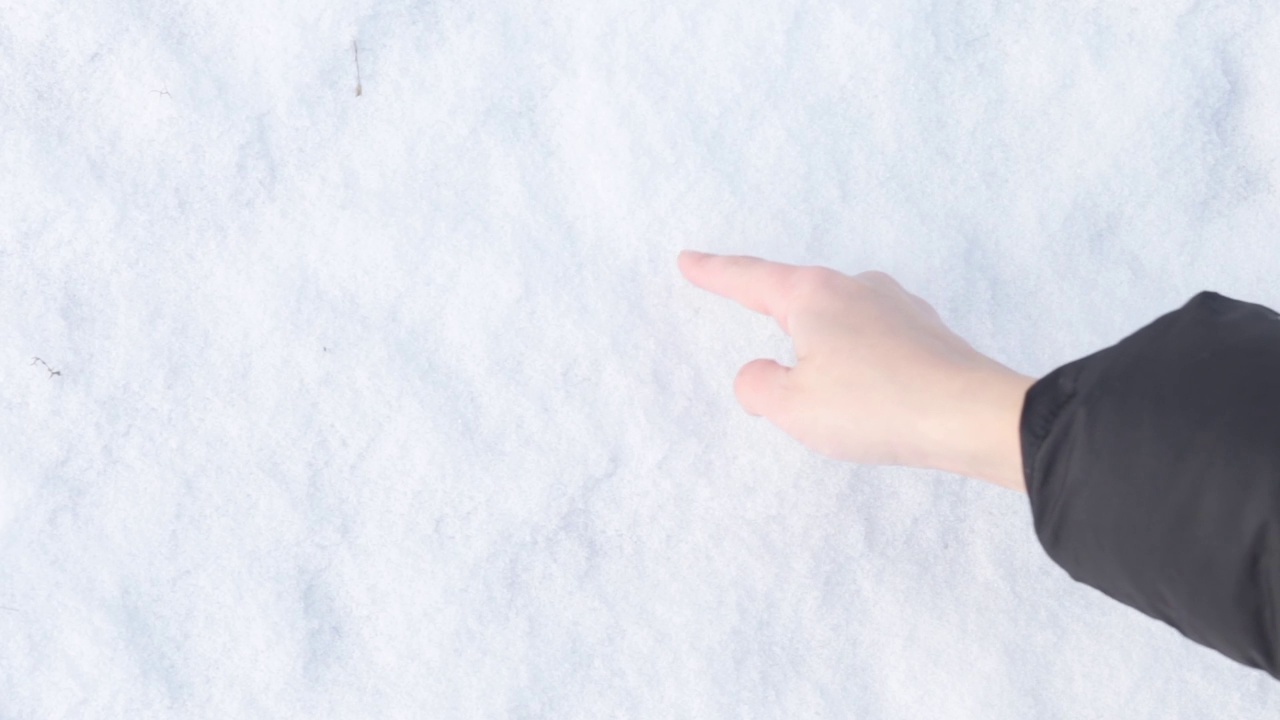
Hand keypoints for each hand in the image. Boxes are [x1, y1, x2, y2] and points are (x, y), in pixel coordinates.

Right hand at [678, 250, 1033, 491]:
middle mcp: (855, 287)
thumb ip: (758, 386)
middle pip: (797, 295)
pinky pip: (873, 338)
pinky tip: (866, 389)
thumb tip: (759, 374)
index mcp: (813, 295)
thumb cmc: (876, 406)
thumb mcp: (792, 406)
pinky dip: (857, 359)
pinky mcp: (928, 332)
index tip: (689, 259)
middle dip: (774, 311)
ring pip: (839, 317)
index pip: (749, 278)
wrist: (973, 416)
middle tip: (754, 321)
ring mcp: (897, 305)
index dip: (714, 271)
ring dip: (821, 343)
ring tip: (821, 384)